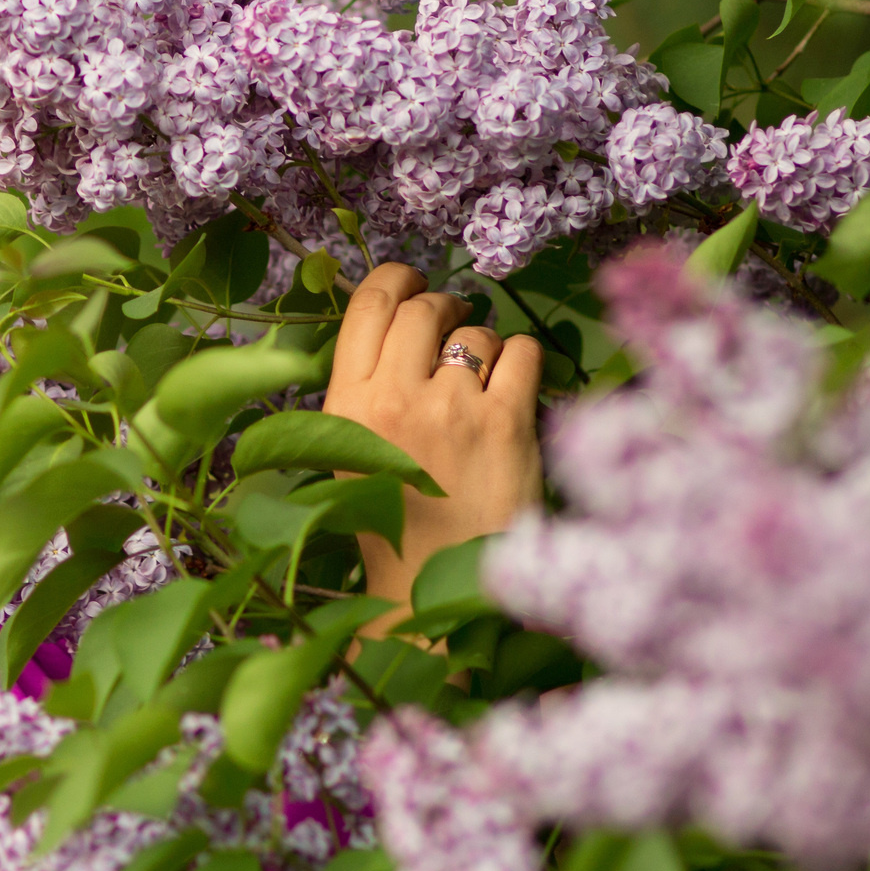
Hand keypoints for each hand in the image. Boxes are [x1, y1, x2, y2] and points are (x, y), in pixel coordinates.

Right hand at [320, 265, 544, 620]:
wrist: (434, 591)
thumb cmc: (392, 524)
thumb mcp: (350, 453)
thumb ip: (362, 390)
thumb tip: (395, 326)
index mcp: (346, 403)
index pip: (369, 304)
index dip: (396, 278)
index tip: (412, 282)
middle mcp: (396, 396)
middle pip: (424, 307)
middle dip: (443, 306)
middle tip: (454, 324)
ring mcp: (454, 408)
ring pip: (476, 331)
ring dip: (483, 348)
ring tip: (481, 384)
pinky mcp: (509, 424)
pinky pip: (522, 352)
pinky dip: (522, 362)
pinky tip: (513, 392)